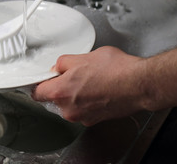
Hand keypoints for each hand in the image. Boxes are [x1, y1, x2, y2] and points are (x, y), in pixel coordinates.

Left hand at [32, 46, 150, 125]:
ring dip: (74, 94)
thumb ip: (63, 63)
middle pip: (53, 99)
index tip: (41, 81)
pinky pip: (83, 109)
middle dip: (60, 87)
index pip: (37, 92)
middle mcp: (68, 109)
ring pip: (69, 104)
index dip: (39, 84)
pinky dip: (86, 101)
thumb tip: (57, 68)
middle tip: (74, 75)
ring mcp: (82, 117)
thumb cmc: (115, 71)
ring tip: (90, 81)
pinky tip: (98, 89)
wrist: (139, 84)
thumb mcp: (83, 56)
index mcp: (60, 92)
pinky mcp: (94, 120)